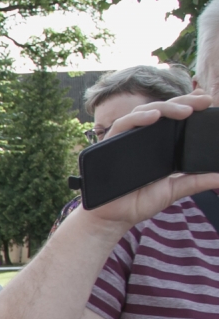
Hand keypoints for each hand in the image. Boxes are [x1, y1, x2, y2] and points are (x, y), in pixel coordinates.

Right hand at [89, 93, 218, 229]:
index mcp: (160, 144)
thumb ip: (197, 181)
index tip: (208, 101)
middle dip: (184, 102)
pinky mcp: (111, 143)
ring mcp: (128, 138)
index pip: (175, 118)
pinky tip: (154, 116)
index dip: (189, 105)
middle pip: (163, 110)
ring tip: (186, 110)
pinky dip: (138, 118)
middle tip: (204, 101)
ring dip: (166, 107)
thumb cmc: (140, 202)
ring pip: (145, 112)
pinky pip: (124, 124)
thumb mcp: (175, 189)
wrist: (116, 217)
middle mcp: (144, 137)